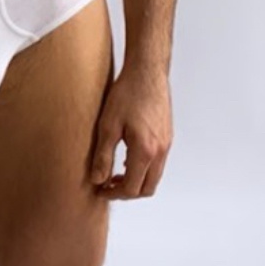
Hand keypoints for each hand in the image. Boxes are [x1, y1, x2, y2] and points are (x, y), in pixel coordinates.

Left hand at [90, 64, 172, 199]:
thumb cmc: (127, 94)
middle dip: (127, 192)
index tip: (100, 189)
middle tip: (108, 185)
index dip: (114, 194)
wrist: (147, 71)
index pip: (132, 188)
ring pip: (154, 176)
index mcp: (145, 151)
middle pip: (147, 188)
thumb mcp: (107, 126)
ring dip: (136, 180)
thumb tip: (97, 179)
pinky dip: (144, 168)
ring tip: (115, 172)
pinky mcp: (167, 136)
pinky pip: (158, 162)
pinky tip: (127, 156)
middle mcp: (160, 151)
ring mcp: (166, 144)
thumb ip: (103, 155)